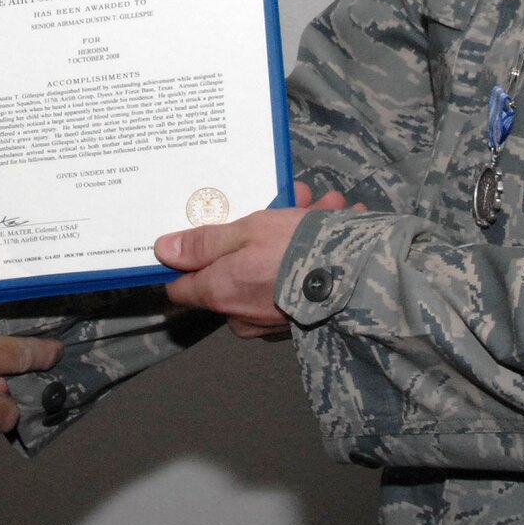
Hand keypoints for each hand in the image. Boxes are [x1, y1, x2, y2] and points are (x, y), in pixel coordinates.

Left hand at [155, 185, 350, 339]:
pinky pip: (300, 279)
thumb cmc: (296, 250)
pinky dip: (313, 252)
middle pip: (235, 269)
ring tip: (323, 204)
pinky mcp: (303, 319)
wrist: (360, 279)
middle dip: (258, 233)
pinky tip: (337, 220)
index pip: (181, 287)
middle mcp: (241, 315)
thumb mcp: (247, 231)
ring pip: (275, 268)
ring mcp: (272, 321)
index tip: (198, 233)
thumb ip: (205, 243)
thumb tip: (163, 250)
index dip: (183, 260)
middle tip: (285, 203)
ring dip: (295, 234)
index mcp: (220, 294)